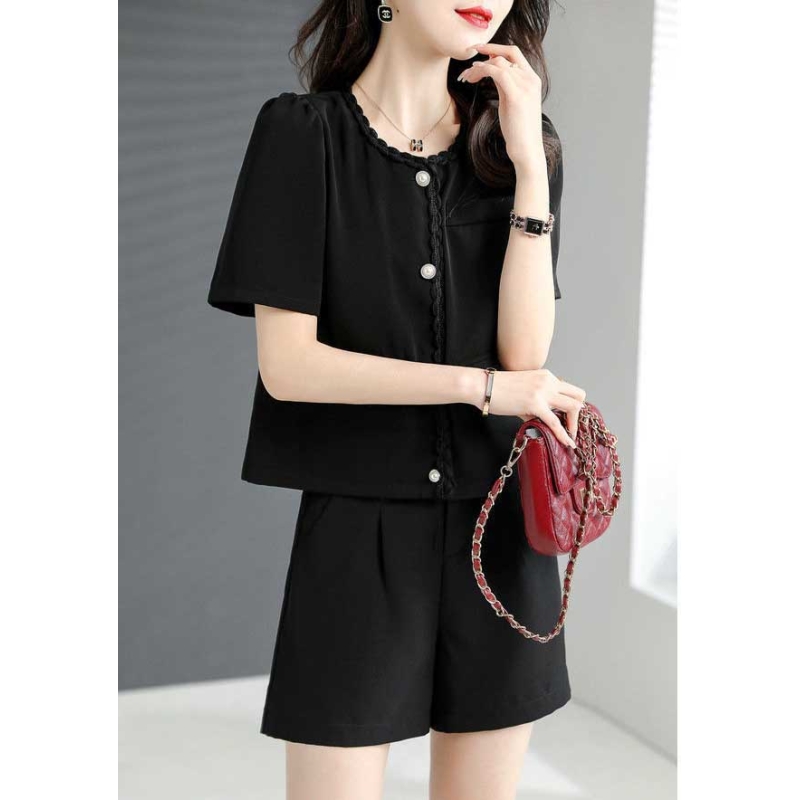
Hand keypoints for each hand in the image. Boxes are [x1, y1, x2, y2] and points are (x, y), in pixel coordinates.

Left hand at [457, 42, 545, 174]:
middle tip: (468, 57)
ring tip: (466, 77)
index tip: (479, 50)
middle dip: (486, 52)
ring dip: (478, 67)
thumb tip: (493, 74)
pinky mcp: (516, 95)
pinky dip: (483, 70)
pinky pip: (498, 73)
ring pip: (499, 63)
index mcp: (532, 79)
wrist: (527, 149)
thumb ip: (506, 86)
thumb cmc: (518, 130)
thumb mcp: (511, 103)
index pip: (515, 54)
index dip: (496, 48)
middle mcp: (531, 79)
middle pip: (506, 54)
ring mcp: (525, 86)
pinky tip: (473, 75)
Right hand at [482, 368, 586, 448]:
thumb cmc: (498, 389)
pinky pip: (555, 422)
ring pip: (573, 407)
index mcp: (546, 376)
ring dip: (574, 423)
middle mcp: (548, 381)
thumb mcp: (524, 390)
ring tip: (570, 436)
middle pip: (579, 396)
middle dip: (578, 413)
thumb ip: (536, 403)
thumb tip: (541, 419)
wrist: (483, 386)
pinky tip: (567, 442)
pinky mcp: (534, 404)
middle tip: (572, 427)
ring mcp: (543, 392)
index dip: (573, 405)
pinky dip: (564, 434)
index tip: (568, 418)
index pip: (570, 390)